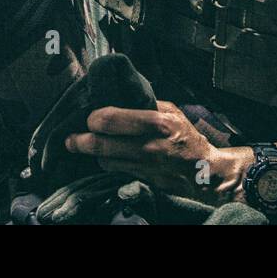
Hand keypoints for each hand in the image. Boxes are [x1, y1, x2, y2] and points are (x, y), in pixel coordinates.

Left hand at [64, 102, 254, 204]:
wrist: (207, 173)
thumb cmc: (188, 138)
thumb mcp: (173, 113)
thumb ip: (147, 105)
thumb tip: (121, 95)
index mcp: (157, 123)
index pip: (112, 119)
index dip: (94, 119)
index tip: (89, 118)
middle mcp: (149, 146)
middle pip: (102, 145)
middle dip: (80, 141)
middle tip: (70, 139)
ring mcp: (145, 168)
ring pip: (105, 161)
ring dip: (93, 154)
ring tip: (84, 146)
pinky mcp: (144, 182)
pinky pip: (116, 172)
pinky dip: (107, 165)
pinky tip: (104, 158)